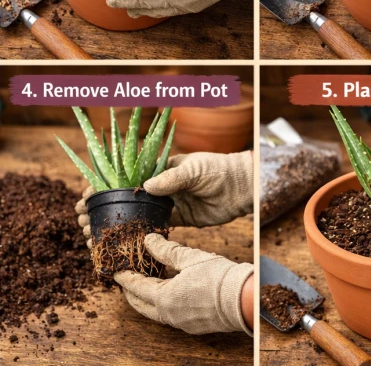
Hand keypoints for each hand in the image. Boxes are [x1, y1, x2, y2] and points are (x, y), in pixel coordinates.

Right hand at [74, 151, 253, 243]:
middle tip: (81, 224)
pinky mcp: (178, 220)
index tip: (84, 199)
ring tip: (92, 239)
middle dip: (100, 211)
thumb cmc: (219, 170)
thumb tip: (146, 187)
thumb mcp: (194, 169)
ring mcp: (166, 204)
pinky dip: (136, 238)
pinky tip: (120, 248)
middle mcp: (158, 188)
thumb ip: (172, 178)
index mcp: (158, 170)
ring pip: (134, 217)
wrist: (242, 187)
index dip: (101, 188)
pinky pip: (153, 230)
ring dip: (114, 227)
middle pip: (123, 200)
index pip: (123, 177)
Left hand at [105, 0, 250, 18]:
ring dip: (138, 9)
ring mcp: (184, 4)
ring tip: (126, 10)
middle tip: (109, 1)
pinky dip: (155, 11)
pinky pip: (168, 10)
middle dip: (126, 1)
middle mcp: (175, 0)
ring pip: (155, 8)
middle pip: (144, 1)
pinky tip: (151, 10)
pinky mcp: (193, 4)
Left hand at [115, 234, 253, 334]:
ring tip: (149, 283)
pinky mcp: (192, 326)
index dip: (125, 277)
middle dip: (131, 292)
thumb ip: (167, 250)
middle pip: (140, 305)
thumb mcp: (192, 258)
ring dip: (148, 298)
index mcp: (164, 298)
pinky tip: (171, 292)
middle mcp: (168, 314)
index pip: (136, 287)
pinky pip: (170, 315)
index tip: (117, 270)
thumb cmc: (220, 277)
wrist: (244, 299)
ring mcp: (180, 322)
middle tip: (128, 279)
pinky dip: (164, 303)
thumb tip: (149, 240)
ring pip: (155, 311)